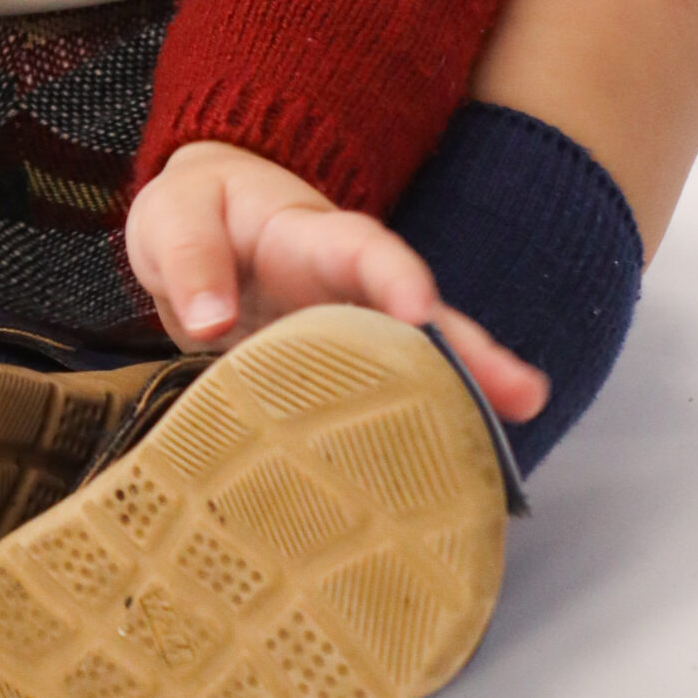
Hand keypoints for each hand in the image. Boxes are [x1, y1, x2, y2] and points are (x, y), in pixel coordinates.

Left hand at [125, 141, 547, 425]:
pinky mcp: (335, 381)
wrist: (197, 229)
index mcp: (310, 237)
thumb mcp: (174, 215)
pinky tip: (446, 485)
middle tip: (522, 394)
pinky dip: (411, 439)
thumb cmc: (194, 213)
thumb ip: (189, 256)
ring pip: (415, 366)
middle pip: (418, 316)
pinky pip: (378, 406)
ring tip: (509, 447)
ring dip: (462, 402)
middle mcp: (346, 289)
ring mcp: (348, 337)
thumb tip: (209, 322)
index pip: (362, 249)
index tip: (420, 310)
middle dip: (469, 351)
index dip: (394, 275)